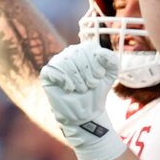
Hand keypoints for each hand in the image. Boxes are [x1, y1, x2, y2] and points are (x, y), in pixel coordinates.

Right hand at [40, 44, 126, 159]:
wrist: (86, 112)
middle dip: (87, 71)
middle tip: (91, 85)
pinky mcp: (47, 74)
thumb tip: (101, 52)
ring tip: (82, 89)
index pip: (88, 47)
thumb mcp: (110, 75)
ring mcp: (57, 63)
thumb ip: (111, 60)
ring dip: (77, 77)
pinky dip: (64, 79)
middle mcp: (69, 54)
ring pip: (65, 61)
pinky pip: (53, 69)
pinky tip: (70, 89)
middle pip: (76, 53)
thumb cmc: (97, 92)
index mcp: (83, 51)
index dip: (95, 62)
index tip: (99, 76)